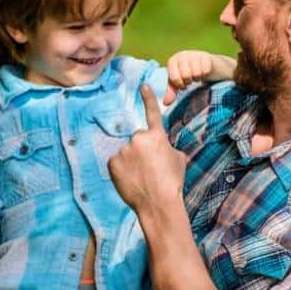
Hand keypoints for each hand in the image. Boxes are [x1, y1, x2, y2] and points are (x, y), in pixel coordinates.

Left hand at [109, 85, 186, 212]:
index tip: (143, 86)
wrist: (159, 203)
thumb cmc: (172, 182)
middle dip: (141, 150)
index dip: (148, 98)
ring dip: (132, 160)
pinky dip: (122, 169)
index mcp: (157, 136)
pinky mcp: (113, 162)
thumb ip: (167, 147)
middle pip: (138, 140)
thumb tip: (162, 148)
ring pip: (127, 152)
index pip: (152, 112)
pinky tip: (131, 180)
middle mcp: (139, 139)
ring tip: (141, 177)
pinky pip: (117, 162)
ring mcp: (124, 150)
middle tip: (150, 168)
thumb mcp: (178, 160)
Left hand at [164, 50, 214, 104]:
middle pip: (186, 75)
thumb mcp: (178, 82)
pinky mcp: (205, 56)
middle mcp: (182, 55)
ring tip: (197, 75)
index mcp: (173, 61)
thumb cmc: (189, 74)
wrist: (205, 65)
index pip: (174, 78)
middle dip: (189, 81)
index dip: (180, 85)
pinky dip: (205, 74)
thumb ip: (171, 92)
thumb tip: (165, 103)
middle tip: (191, 79)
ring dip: (198, 78)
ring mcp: (194, 54)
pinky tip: (203, 72)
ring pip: (196, 73)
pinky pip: (205, 70)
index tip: (183, 83)